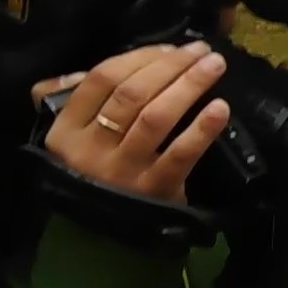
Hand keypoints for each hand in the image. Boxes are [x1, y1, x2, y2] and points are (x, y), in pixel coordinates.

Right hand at [29, 42, 229, 204]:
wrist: (101, 239)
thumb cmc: (91, 175)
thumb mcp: (69, 140)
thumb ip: (68, 101)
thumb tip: (79, 71)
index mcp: (66, 130)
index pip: (102, 79)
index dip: (140, 57)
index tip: (171, 47)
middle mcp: (92, 148)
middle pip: (132, 94)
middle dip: (171, 66)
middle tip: (202, 51)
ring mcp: (124, 170)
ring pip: (157, 117)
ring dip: (189, 86)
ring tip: (215, 66)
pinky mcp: (155, 190)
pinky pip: (181, 154)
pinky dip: (203, 129)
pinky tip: (221, 108)